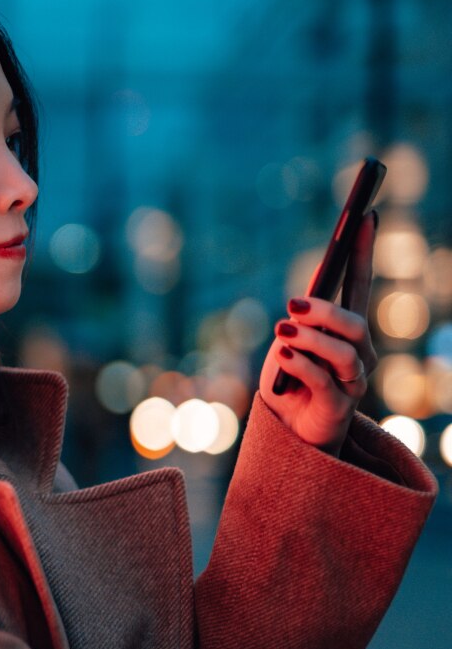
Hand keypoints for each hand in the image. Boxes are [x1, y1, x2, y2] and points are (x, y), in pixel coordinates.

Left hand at [257, 210, 378, 454]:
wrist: (285, 433)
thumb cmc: (287, 383)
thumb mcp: (286, 345)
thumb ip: (299, 325)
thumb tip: (300, 308)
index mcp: (345, 332)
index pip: (358, 284)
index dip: (363, 251)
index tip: (366, 216)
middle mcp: (358, 353)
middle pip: (355, 321)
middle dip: (326, 309)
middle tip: (292, 304)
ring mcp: (353, 380)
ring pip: (344, 351)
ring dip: (311, 339)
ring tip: (283, 333)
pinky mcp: (340, 406)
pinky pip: (324, 380)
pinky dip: (301, 364)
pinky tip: (283, 355)